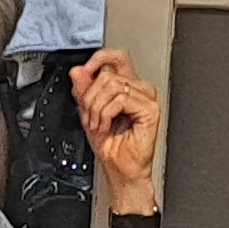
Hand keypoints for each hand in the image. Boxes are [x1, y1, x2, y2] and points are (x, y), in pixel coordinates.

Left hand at [72, 46, 163, 202]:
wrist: (121, 170)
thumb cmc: (112, 147)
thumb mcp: (89, 113)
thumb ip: (83, 91)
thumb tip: (78, 72)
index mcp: (127, 86)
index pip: (115, 57)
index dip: (98, 59)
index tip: (84, 73)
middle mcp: (139, 89)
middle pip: (107, 74)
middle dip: (90, 98)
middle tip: (91, 117)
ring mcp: (147, 98)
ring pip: (112, 85)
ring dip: (97, 108)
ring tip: (99, 125)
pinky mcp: (150, 109)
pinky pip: (120, 99)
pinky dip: (106, 114)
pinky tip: (108, 126)